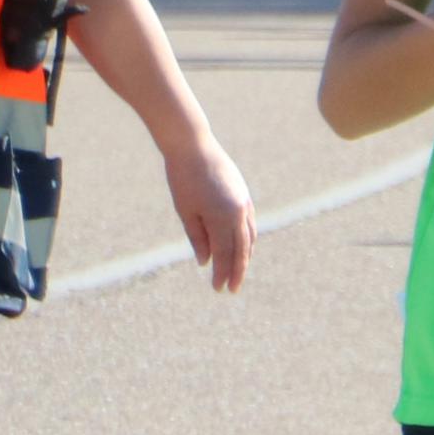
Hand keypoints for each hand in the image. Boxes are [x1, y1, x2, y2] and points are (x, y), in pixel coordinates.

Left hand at [163, 133, 256, 293]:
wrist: (193, 145)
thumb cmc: (183, 178)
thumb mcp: (186, 211)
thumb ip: (198, 238)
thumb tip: (206, 261)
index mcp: (223, 219)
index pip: (226, 254)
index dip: (223, 273)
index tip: (218, 289)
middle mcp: (239, 213)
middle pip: (242, 250)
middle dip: (237, 270)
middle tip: (232, 288)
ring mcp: (244, 203)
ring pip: (249, 237)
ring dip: (244, 256)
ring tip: (237, 270)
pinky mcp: (243, 195)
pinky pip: (249, 223)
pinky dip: (246, 238)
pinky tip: (241, 245)